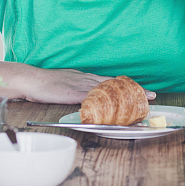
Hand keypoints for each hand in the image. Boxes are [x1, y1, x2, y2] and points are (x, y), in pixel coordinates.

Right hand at [9, 68, 156, 104]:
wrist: (31, 80)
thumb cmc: (46, 84)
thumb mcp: (67, 85)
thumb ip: (79, 91)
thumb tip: (89, 100)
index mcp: (87, 78)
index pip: (113, 81)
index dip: (129, 86)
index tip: (144, 90)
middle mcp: (88, 79)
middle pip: (117, 84)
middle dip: (135, 89)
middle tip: (152, 95)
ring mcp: (83, 85)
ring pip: (111, 90)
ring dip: (127, 96)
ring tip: (142, 100)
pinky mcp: (75, 93)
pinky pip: (95, 98)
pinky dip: (107, 103)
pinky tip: (117, 108)